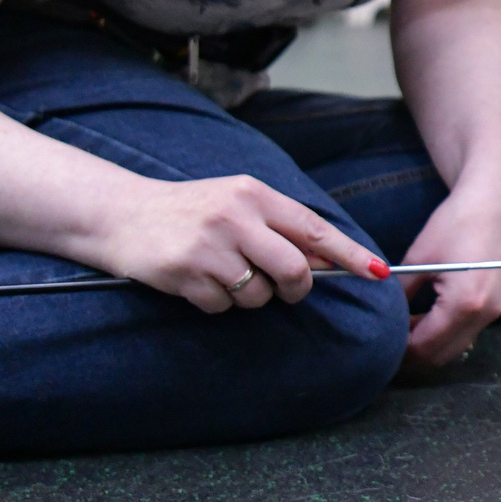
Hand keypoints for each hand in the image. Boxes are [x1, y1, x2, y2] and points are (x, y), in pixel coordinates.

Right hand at [90, 174, 384, 314]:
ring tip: (223, 273)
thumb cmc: (190, 210)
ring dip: (249, 296)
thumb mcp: (237, 204)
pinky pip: (223, 307)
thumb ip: (280, 227)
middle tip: (284, 289)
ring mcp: (208, 246)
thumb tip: (326, 262)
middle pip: (294, 271)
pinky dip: (217, 303)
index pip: (314, 230)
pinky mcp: (185, 273)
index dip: (350, 254)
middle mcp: (234, 217)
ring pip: (259, 295)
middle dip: (296, 289)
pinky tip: (198, 281)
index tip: (379, 272)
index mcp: (254, 194)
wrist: (121, 214)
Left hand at [398, 192, 500, 372]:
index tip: (377, 344)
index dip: (398, 350)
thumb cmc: (455, 223)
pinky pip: (466, 333)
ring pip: (454, 347)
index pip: (423, 346)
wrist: (493, 201)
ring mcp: (493, 312)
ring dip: (429, 344)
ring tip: (403, 329)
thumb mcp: (418, 259)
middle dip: (413, 353)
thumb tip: (381, 315)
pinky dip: (444, 333)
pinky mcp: (496, 305)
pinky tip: (425, 318)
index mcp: (463, 305)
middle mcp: (483, 316)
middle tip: (386, 341)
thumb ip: (399, 293)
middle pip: (440, 355)